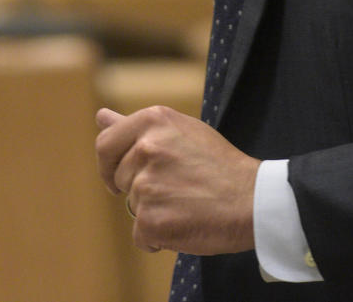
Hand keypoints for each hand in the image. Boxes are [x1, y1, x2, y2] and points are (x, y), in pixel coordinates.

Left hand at [95, 105, 259, 254]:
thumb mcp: (182, 131)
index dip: (111, 164)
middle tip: (177, 185)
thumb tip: (100, 116)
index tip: (123, 174)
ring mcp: (147, 184)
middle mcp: (147, 148)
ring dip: (154, 210)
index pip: (105, 144)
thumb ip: (138, 127)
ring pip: (133, 206)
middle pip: (119, 178)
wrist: (251, 198)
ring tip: (187, 201)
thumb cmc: (218, 163)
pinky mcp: (150, 220)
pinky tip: (186, 221)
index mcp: (154, 120)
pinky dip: (160, 235)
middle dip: (141, 187)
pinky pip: (141, 234)